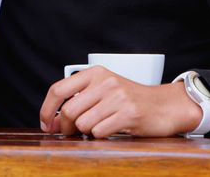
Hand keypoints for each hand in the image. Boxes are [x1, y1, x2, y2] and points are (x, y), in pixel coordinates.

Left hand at [38, 66, 202, 137]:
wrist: (164, 106)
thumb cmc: (130, 100)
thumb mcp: (103, 90)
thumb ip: (78, 101)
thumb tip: (51, 121)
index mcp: (95, 73)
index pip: (58, 89)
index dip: (46, 109)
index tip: (45, 122)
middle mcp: (105, 82)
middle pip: (69, 110)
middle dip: (65, 126)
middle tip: (70, 132)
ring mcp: (117, 97)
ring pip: (83, 123)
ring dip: (85, 132)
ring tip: (96, 127)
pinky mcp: (129, 114)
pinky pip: (99, 132)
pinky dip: (100, 136)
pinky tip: (110, 129)